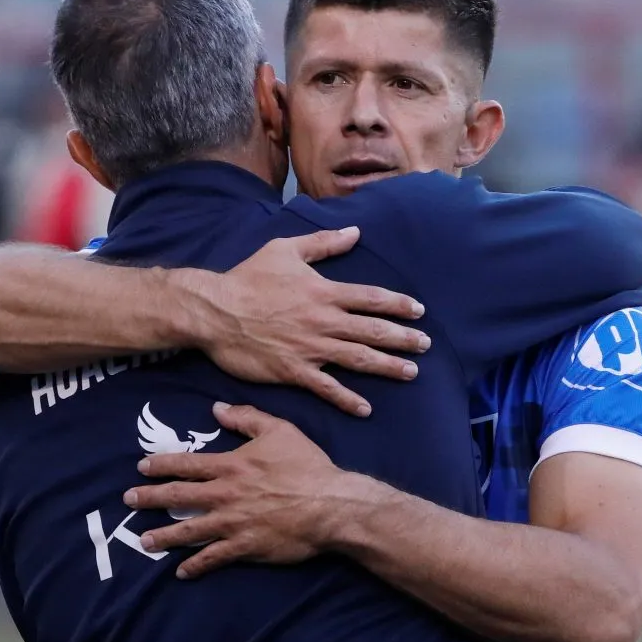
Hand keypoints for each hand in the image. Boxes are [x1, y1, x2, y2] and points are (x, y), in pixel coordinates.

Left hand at [124, 402, 359, 578]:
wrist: (330, 504)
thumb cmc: (306, 465)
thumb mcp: (279, 430)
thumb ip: (247, 417)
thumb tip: (217, 408)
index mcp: (231, 466)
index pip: (187, 464)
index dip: (162, 465)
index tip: (141, 467)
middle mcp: (225, 495)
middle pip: (179, 496)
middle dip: (150, 498)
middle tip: (128, 500)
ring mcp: (233, 523)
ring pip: (189, 531)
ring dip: (164, 536)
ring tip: (144, 540)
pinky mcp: (245, 547)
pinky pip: (213, 558)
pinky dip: (196, 565)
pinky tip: (181, 571)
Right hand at [193, 227, 430, 416]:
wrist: (216, 311)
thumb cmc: (248, 278)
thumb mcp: (285, 249)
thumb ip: (323, 242)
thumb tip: (355, 232)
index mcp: (324, 292)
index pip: (371, 299)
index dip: (398, 305)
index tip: (418, 311)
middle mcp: (324, 321)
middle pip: (373, 331)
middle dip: (403, 338)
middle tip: (426, 345)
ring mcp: (311, 348)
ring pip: (358, 359)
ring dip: (387, 366)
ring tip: (411, 372)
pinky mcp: (294, 371)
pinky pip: (327, 388)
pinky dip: (347, 399)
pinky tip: (365, 408)